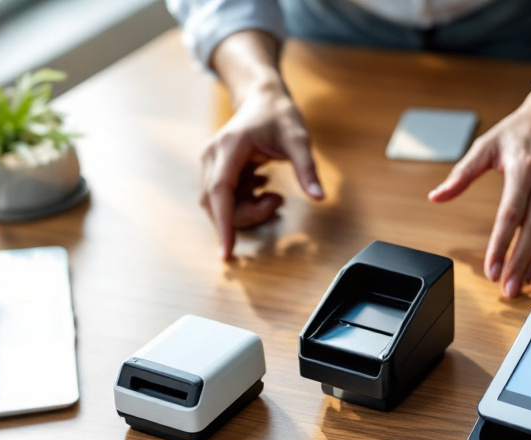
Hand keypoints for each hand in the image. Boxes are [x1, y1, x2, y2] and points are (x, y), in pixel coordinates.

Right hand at [199, 87, 323, 259]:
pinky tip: (263, 187)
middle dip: (247, 215)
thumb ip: (307, 170)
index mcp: (229, 146)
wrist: (262, 98)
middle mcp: (213, 155)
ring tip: (274, 194)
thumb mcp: (299, 140)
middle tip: (277, 201)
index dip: (224, 223)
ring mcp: (211, 162)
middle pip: (218, 203)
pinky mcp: (216, 169)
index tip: (227, 251)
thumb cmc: (278, 115)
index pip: (220, 192)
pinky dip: (245, 202)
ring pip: (219, 204)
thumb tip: (319, 197)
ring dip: (247, 210)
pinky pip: (225, 198)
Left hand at [427, 34, 530, 298]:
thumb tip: (437, 196)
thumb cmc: (521, 130)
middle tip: (508, 288)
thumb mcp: (486, 145)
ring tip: (522, 281)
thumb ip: (461, 174)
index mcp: (523, 169)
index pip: (511, 215)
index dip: (501, 245)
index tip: (491, 269)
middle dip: (520, 263)